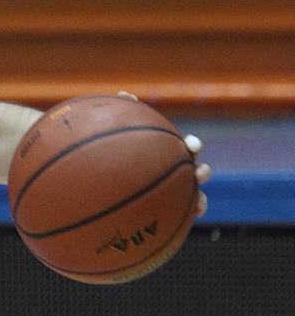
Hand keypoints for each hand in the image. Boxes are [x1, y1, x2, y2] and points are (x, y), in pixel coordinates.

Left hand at [118, 92, 209, 216]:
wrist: (113, 183)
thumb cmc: (119, 154)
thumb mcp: (119, 135)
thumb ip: (123, 114)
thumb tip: (123, 93)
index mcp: (168, 152)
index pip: (187, 146)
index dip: (193, 145)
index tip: (191, 146)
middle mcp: (175, 169)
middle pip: (195, 169)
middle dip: (202, 171)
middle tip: (198, 173)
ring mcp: (173, 188)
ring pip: (194, 194)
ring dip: (200, 198)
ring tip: (199, 204)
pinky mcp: (167, 206)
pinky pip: (179, 214)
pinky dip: (184, 216)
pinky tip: (181, 223)